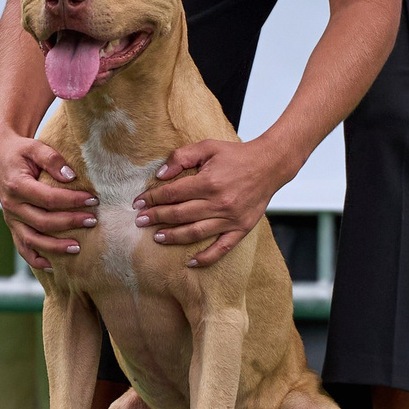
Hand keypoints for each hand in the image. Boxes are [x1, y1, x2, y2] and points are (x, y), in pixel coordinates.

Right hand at [0, 126, 93, 268]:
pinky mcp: (12, 225)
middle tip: (92, 220)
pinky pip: (22, 247)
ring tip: (77, 248)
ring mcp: (10, 218)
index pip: (49, 199)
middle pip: (43, 222)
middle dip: (70, 223)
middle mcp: (11, 205)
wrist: (0, 154)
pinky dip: (36, 259)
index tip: (92, 199)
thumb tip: (71, 177)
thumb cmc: (21, 150)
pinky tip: (53, 265)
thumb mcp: (35, 147)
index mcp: (16, 186)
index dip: (72, 201)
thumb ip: (52, 159)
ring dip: (55, 248)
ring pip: (32, 240)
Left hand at [139, 135, 288, 266]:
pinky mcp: (241, 229)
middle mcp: (218, 203)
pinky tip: (191, 262)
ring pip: (195, 233)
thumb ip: (181, 157)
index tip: (138, 203)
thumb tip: (160, 175)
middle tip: (140, 221)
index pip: (172, 194)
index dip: (151, 199)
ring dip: (173, 237)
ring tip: (157, 237)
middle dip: (156, 218)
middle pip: (179, 214)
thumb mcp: (207, 146)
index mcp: (208, 182)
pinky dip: (206, 257)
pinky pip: (221, 248)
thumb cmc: (236, 155)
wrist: (270, 165)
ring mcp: (230, 219)